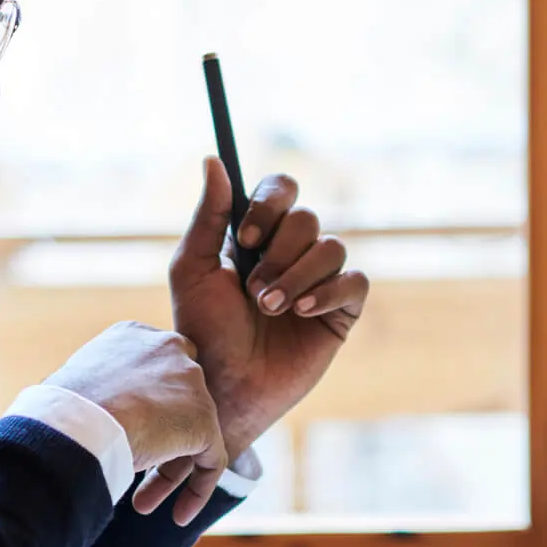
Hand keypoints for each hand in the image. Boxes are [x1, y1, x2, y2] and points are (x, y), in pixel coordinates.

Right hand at [42, 322, 229, 524]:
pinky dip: (197, 489)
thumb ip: (93, 393)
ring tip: (142, 505)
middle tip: (133, 468)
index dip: (141, 409)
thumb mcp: (72, 387)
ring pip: (188, 434)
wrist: (77, 421)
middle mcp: (168, 350)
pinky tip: (179, 516)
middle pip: (173, 402)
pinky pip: (210, 460)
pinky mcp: (205, 421)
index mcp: (133, 336)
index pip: (152, 373)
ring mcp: (191, 385)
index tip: (122, 436)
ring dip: (167, 473)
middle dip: (156, 441)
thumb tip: (76, 418)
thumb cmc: (58, 409)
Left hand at [169, 157, 369, 461]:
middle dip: (279, 254)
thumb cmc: (203, 332)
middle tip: (254, 292)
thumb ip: (207, 216)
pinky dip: (328, 292)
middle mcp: (290, 252)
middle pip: (307, 219)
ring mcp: (318, 281)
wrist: (224, 387)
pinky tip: (302, 313)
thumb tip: (213, 160)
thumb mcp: (192, 270)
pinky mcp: (340, 311)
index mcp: (256, 235)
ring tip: (271, 309)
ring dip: (298, 276)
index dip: (271, 203)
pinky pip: (354, 280)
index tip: (247, 236)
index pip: (281, 190)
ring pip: (331, 247)